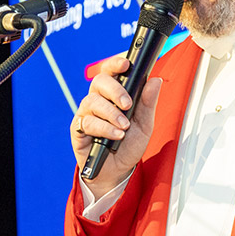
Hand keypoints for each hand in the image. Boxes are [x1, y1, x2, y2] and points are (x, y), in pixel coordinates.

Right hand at [70, 54, 162, 197]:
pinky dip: (104, 128)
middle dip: (115, 90)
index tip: (126, 64)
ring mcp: (86, 113)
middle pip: (99, 81)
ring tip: (124, 127)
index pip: (111, 72)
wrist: (117, 171)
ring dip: (111, 113)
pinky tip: (116, 136)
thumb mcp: (144, 125)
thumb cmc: (129, 145)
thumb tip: (156, 80)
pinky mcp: (78, 129)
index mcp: (113, 95)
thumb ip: (148, 103)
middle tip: (127, 104)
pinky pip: (88, 122)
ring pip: (92, 101)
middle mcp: (98, 100)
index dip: (115, 64)